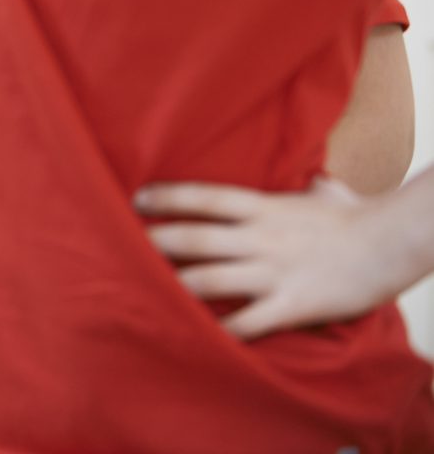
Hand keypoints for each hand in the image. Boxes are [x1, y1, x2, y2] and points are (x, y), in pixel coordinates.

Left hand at [136, 177, 412, 339]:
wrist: (393, 245)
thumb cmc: (355, 217)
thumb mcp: (321, 191)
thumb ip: (301, 184)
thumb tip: (309, 175)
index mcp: (263, 207)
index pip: (203, 197)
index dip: (166, 198)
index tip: (136, 199)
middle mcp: (261, 238)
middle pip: (194, 239)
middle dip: (155, 244)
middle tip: (120, 247)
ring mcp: (274, 272)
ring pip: (210, 281)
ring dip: (173, 286)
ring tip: (142, 290)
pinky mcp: (292, 305)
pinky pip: (247, 323)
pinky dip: (220, 332)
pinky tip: (196, 337)